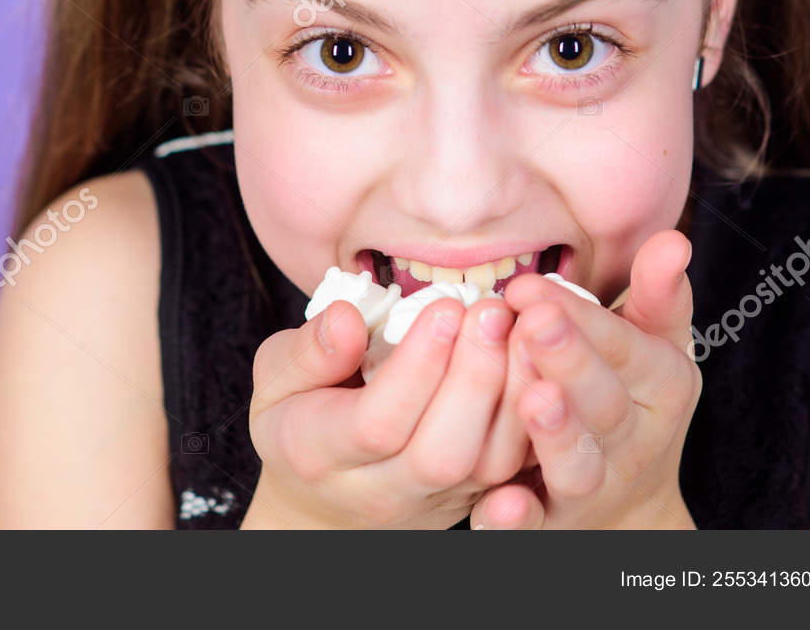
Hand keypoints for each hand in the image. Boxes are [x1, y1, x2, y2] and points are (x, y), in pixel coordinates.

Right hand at [245, 293, 528, 527]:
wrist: (320, 502)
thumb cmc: (296, 420)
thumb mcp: (276, 380)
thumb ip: (306, 351)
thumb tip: (346, 319)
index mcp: (317, 453)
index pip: (375, 423)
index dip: (418, 366)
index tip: (445, 307)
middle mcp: (377, 491)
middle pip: (441, 453)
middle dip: (475, 378)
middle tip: (491, 311)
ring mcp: (429, 503)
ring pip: (487, 466)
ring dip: (514, 394)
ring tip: (519, 327)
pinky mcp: (469, 499)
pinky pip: (513, 468)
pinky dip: (532, 413)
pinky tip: (534, 358)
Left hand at [469, 230, 701, 528]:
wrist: (628, 511)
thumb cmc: (630, 401)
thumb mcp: (653, 347)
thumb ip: (657, 295)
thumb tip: (673, 238)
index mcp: (660, 387)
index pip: (625, 348)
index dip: (584, 319)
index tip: (533, 287)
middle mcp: (632, 441)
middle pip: (604, 402)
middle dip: (571, 361)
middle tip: (533, 320)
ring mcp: (593, 489)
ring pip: (578, 464)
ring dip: (556, 434)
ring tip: (533, 398)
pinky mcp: (553, 527)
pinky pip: (536, 528)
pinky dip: (518, 520)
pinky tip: (498, 502)